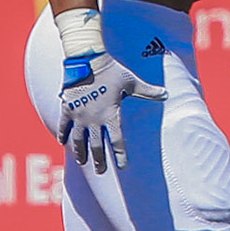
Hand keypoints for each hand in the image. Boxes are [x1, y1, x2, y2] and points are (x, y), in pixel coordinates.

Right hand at [59, 51, 166, 172]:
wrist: (87, 60)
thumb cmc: (111, 71)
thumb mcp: (131, 82)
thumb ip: (148, 92)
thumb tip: (166, 94)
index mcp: (111, 115)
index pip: (118, 141)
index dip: (120, 155)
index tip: (122, 167)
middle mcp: (94, 120)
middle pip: (97, 146)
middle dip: (99, 161)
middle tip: (101, 171)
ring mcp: (79, 115)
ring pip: (78, 140)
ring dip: (80, 153)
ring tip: (82, 162)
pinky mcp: (67, 108)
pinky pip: (63, 126)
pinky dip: (63, 136)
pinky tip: (63, 143)